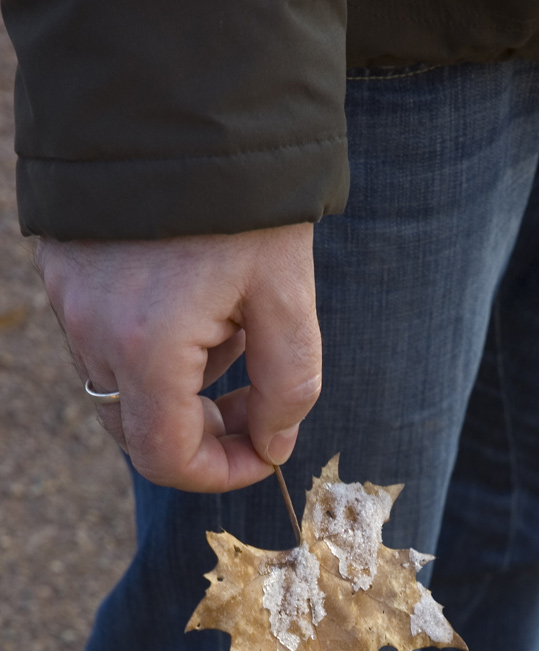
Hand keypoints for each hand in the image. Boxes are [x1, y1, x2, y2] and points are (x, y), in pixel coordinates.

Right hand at [36, 224, 320, 491]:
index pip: (167, 457)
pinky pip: (107, 346)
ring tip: (230, 328)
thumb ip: (288, 386)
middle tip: (256, 401)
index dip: (219, 473)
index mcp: (147, 346)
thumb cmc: (245, 201)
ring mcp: (71, 305)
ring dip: (184, 387)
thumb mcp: (287, 296)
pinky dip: (156, 351)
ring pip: (126, 390)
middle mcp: (94, 333)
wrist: (184, 105)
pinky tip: (194, 301)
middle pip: (140, 432)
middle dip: (205, 432)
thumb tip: (272, 445)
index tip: (263, 454)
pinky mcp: (67, 279)